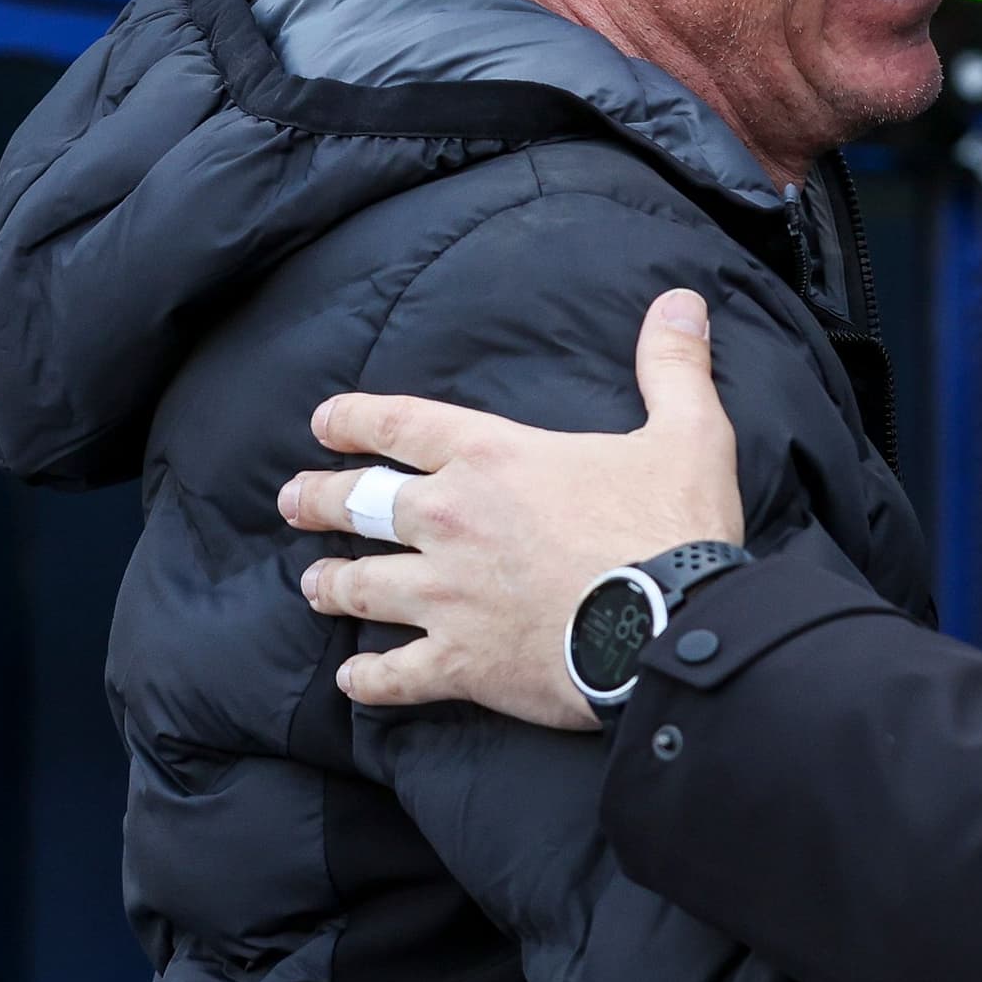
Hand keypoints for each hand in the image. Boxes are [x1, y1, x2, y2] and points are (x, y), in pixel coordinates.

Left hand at [278, 290, 748, 723]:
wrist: (669, 627)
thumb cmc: (673, 527)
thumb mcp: (687, 432)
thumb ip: (672, 367)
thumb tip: (681, 301)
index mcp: (492, 458)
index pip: (400, 424)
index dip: (354, 419)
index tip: (324, 422)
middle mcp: (450, 521)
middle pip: (357, 503)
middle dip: (318, 500)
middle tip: (293, 500)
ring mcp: (446, 596)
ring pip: (360, 586)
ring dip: (329, 584)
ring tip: (313, 583)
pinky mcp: (458, 663)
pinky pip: (391, 674)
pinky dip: (367, 678)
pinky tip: (352, 679)